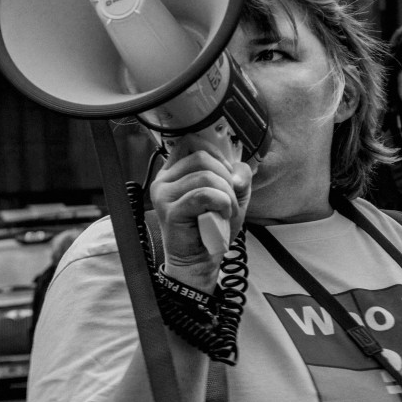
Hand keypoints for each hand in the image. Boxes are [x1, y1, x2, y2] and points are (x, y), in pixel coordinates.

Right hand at [150, 137, 251, 290]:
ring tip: (226, 211)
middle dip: (225, 177)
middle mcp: (164, 180)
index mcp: (174, 172)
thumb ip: (238, 176)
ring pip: (205, 176)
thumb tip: (237, 172)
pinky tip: (222, 215)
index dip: (216, 154)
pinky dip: (221, 203)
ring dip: (226, 194)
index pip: (191, 142)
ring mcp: (163, 195)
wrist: (199, 260)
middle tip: (230, 199)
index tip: (226, 175)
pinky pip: (203, 195)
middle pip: (202, 157)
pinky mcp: (170, 211)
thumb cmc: (211, 228)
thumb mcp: (231, 195)